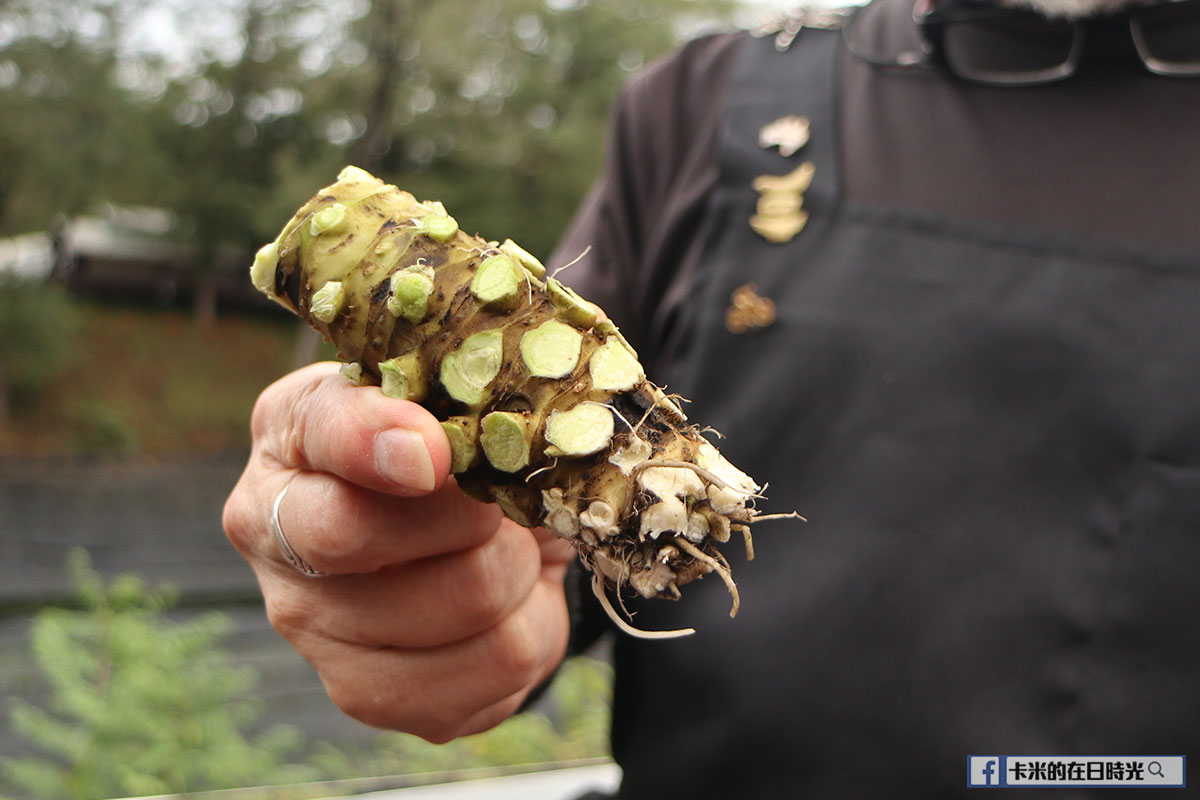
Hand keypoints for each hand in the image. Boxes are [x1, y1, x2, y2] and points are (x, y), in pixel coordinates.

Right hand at [223, 362, 572, 741]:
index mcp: (288, 435)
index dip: (379, 441)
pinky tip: (504, 609)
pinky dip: (529, 629)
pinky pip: (496, 663)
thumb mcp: (449, 399)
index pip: (321, 432)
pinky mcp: (367, 694)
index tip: (436, 453)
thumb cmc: (454, 452)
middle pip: (365, 532)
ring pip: (465, 598)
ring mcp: (309, 626)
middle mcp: (272, 534)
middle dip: (470, 512)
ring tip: (506, 553)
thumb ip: (440, 403)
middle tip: (499, 504)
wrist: (475, 540)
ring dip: (518, 571)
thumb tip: (430, 452)